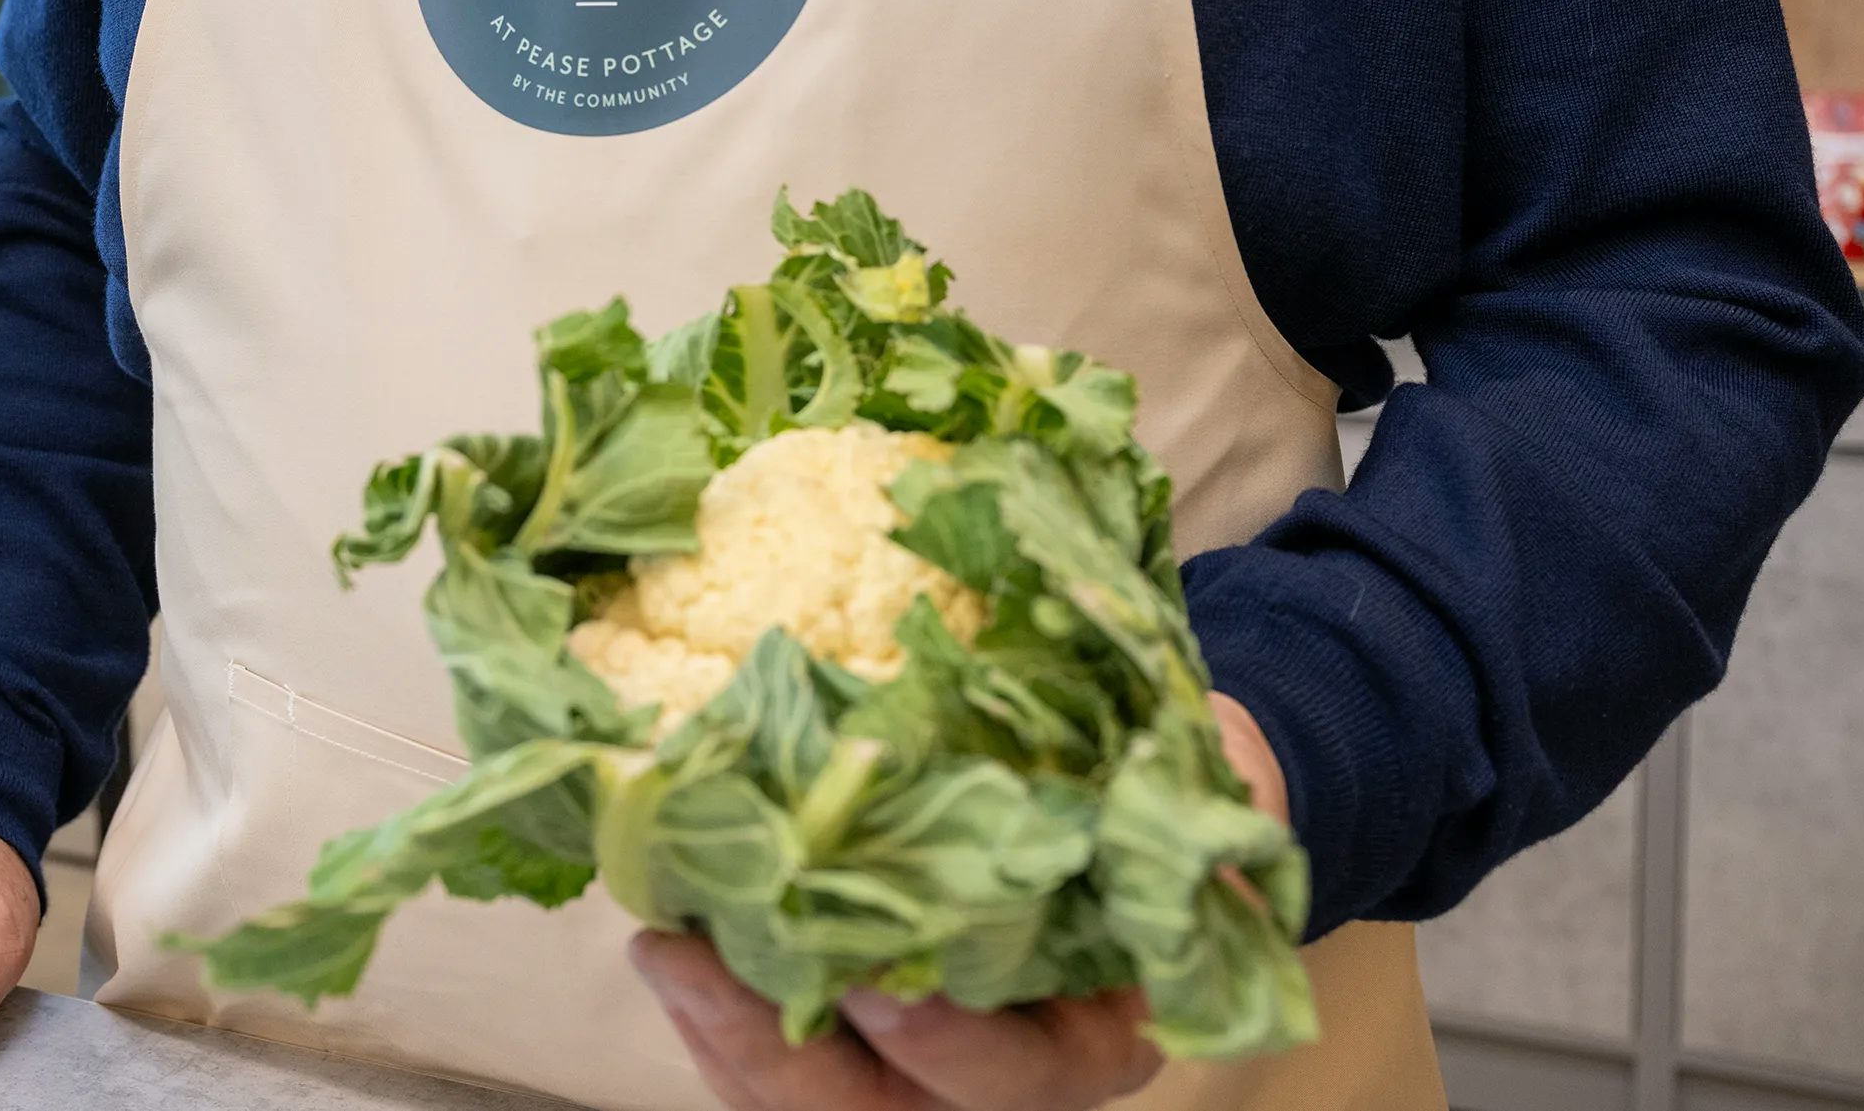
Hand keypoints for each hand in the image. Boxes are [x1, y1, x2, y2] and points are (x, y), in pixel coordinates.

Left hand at [632, 693, 1285, 1109]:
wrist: (1152, 784)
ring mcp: (928, 1057)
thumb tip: (1171, 786)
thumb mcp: (1199, 786)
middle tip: (702, 968)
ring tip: (664, 951)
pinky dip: (721, 1015)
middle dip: (787, 1063)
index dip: (948, 1045)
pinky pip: (781, 1061)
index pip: (1019, 1078)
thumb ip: (1182, 808)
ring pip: (820, 1103)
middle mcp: (1011, 1071)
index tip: (882, 986)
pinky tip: (671, 940)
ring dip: (729, 1043)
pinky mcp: (860, 1024)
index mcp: (1102, 1034)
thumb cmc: (1170, 784)